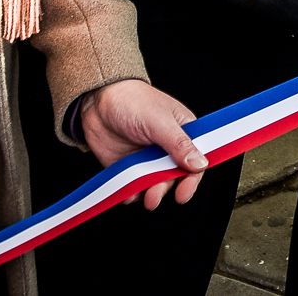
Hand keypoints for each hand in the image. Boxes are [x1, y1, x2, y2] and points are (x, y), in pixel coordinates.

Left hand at [74, 79, 207, 209]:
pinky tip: (127, 192)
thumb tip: (200, 163)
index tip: (182, 193)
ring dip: (150, 194)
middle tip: (154, 196)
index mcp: (183, 133)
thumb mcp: (159, 121)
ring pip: (155, 185)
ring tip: (142, 196)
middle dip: (165, 189)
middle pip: (175, 177)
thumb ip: (179, 144)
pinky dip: (131, 193)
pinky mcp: (130, 167)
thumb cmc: (133, 100)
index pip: (196, 160)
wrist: (97, 100)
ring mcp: (148, 159)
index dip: (191, 178)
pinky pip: (134, 188)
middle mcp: (168, 149)